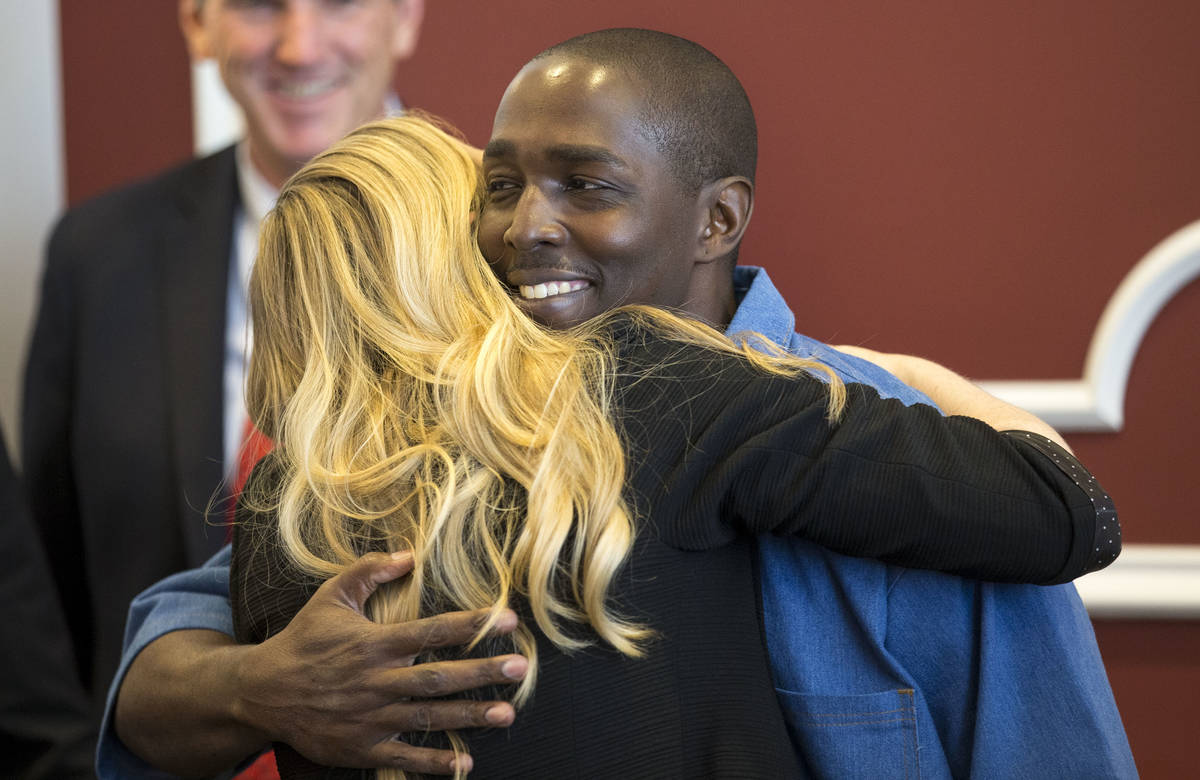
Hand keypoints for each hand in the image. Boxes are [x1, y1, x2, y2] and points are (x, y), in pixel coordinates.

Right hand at [235, 551, 526, 773]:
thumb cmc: (303, 639)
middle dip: (481, 672)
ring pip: (428, 716)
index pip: (432, 632)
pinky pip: (403, 755)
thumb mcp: (332, 596)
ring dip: (469, 715)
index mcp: (374, 643)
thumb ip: (369, 571)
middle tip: (519, 668)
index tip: (507, 619)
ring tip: (507, 713)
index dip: (471, 625)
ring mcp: (370, 717)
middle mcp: (377, 680)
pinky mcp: (361, 746)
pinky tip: (465, 762)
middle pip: (438, 677)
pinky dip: (434, 762)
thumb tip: (409, 554)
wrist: (262, 691)